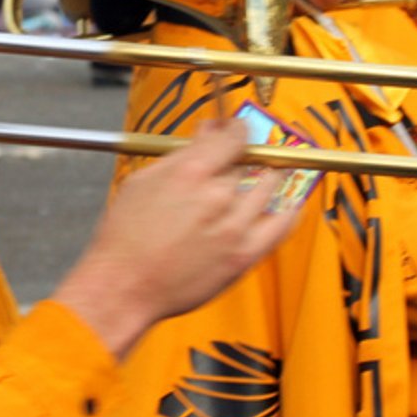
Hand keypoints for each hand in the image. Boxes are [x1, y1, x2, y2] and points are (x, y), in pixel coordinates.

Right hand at [51, 120, 304, 357]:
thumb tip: (209, 131)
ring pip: (268, 187)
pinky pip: (282, 225)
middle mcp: (217, 195)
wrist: (125, 287)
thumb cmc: (126, 236)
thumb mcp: (143, 181)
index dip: (238, 129)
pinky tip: (290, 202)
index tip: (237, 130)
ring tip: (260, 178)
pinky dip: (290, 209)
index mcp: (190, 172)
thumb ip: (181, 154)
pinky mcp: (243, 255)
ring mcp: (234, 227)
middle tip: (235, 161)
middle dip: (242, 158)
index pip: (234, 136)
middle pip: (249, 162)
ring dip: (266, 178)